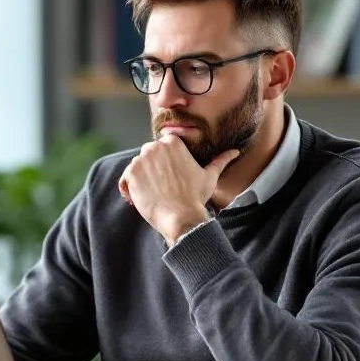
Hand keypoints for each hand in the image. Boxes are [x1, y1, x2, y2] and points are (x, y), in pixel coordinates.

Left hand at [118, 135, 239, 244]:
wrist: (181, 217)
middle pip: (148, 156)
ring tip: (153, 195)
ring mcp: (141, 160)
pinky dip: (129, 188)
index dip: (165, 164)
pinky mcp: (130, 174)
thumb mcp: (210, 176)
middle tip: (162, 188)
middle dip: (153, 170)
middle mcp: (154, 147)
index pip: (162, 148)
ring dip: (141, 179)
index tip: (170, 177)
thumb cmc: (195, 197)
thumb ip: (220, 160)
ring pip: (136, 167)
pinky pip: (124, 179)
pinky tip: (140, 199)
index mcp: (173, 142)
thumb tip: (235, 152)